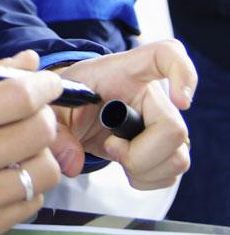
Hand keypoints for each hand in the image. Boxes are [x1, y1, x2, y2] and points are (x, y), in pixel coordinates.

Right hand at [0, 51, 61, 234]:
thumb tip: (30, 63)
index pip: (18, 97)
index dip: (44, 86)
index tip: (48, 84)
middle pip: (40, 132)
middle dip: (44, 117)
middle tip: (33, 117)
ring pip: (46, 171)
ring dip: (41, 156)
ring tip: (22, 152)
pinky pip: (33, 203)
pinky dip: (29, 187)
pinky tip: (9, 179)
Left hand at [52, 40, 193, 189]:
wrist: (70, 112)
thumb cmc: (67, 99)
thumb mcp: (52, 107)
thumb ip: (55, 131)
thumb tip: (74, 162)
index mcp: (125, 71)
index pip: (167, 54)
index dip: (183, 73)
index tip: (180, 100)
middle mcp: (152, 94)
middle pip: (174, 129)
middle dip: (139, 154)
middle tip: (109, 147)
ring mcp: (162, 121)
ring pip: (178, 157)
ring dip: (144, 170)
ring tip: (115, 155)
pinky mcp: (164, 147)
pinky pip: (171, 173)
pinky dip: (148, 179)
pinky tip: (126, 166)